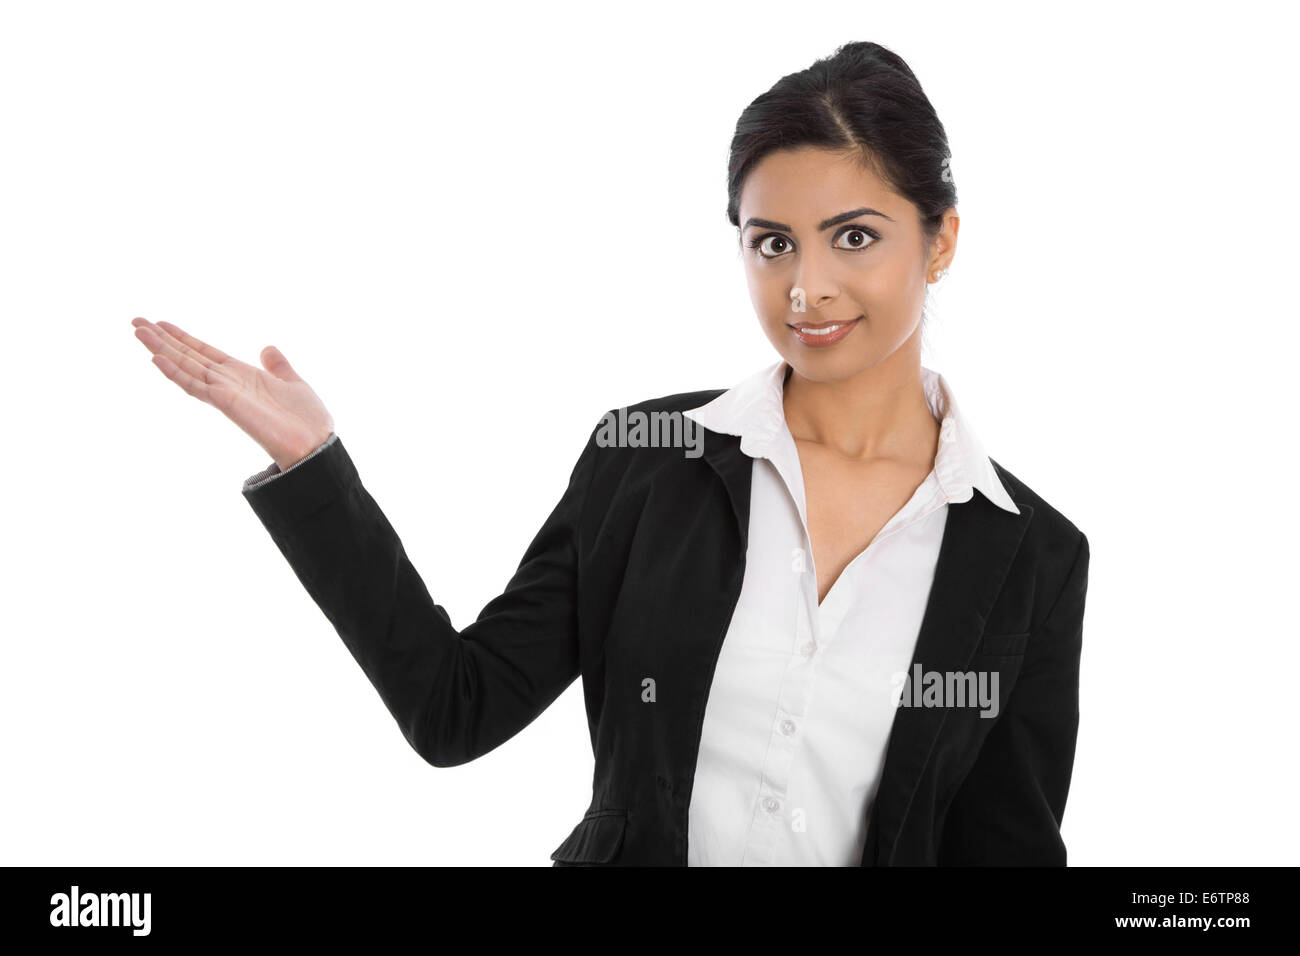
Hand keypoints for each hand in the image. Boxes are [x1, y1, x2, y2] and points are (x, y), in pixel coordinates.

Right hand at [132, 317, 335, 470]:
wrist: (315, 444)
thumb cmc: (307, 419)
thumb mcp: (293, 382)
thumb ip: (278, 366)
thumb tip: (267, 348)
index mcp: (242, 375)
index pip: (205, 352)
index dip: (184, 338)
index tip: (162, 323)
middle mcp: (228, 383)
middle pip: (188, 356)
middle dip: (162, 339)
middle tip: (136, 321)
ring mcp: (224, 393)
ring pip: (185, 367)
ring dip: (161, 350)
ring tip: (138, 331)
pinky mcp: (226, 403)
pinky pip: (195, 386)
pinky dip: (175, 373)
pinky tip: (156, 359)